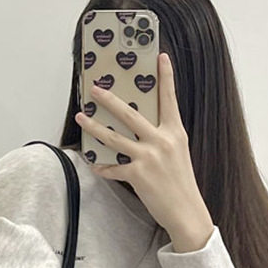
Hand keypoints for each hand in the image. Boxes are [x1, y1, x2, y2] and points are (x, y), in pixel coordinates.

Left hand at [74, 52, 212, 241]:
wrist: (186, 212)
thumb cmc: (181, 183)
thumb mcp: (178, 153)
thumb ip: (162, 137)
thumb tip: (142, 127)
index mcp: (175, 132)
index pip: (169, 99)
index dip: (166, 76)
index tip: (160, 56)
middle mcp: (162, 141)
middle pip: (130, 114)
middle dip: (109, 100)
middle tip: (95, 89)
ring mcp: (148, 158)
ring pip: (113, 137)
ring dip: (93, 127)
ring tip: (80, 117)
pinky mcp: (137, 175)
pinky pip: (112, 168)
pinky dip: (102, 167)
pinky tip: (93, 164)